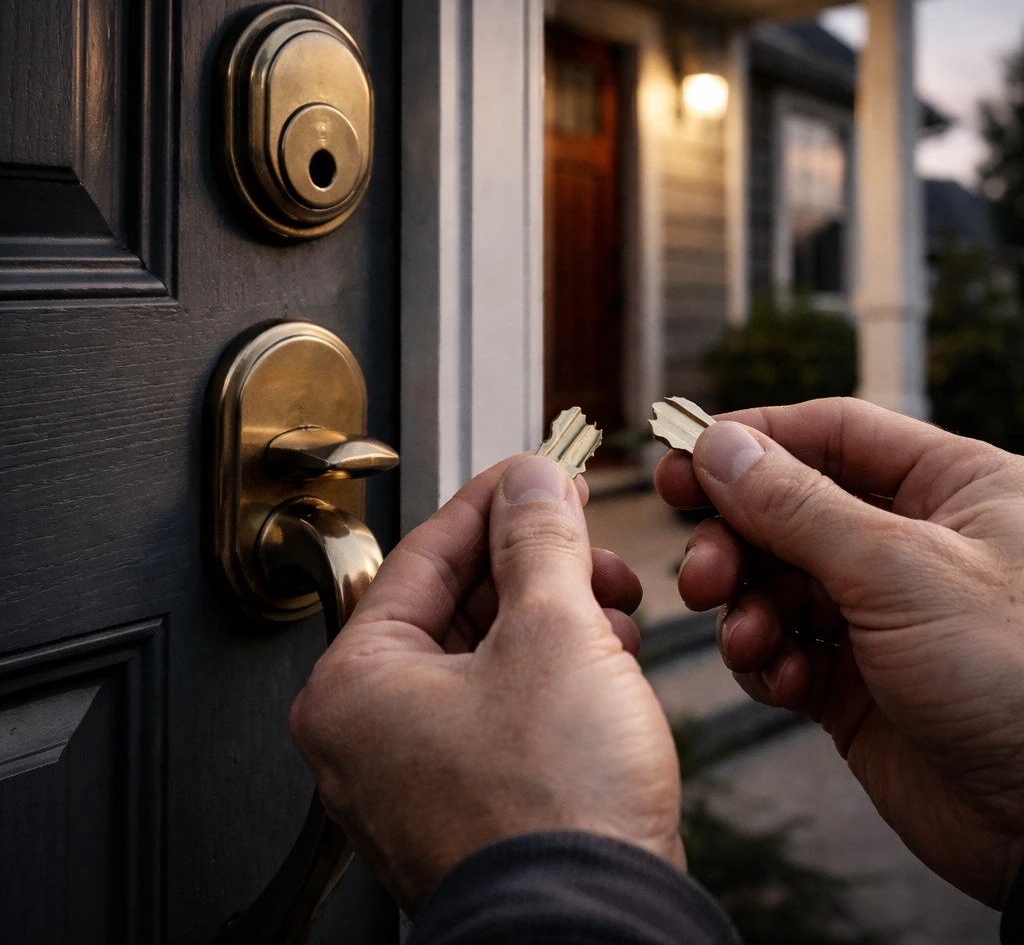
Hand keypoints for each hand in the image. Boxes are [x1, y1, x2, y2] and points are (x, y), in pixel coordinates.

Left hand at [290, 454, 684, 910]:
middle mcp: (371, 731)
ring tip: (614, 605)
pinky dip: (556, 671)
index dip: (495, 499)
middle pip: (458, 601)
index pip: (425, 552)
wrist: (599, 935)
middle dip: (538, 563)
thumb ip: (539, 540)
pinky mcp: (468, 797)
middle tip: (584, 532)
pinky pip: (504, 703)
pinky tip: (609, 659)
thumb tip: (535, 482)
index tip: (539, 471)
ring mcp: (417, 770)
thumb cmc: (557, 811)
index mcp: (357, 684)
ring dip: (557, 615)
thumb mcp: (554, 633)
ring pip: (488, 651)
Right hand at [654, 397, 1023, 906]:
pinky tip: (778, 679)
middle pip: (788, 510)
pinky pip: (784, 648)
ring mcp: (882, 614)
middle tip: (701, 571)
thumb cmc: (1019, 681)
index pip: (830, 434)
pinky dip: (766, 660)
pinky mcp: (857, 680)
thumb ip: (796, 505)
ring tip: (746, 638)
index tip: (682, 459)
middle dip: (735, 539)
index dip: (751, 442)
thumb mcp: (898, 571)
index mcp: (951, 488)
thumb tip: (718, 446)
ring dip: (745, 608)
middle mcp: (913, 544)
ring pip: (776, 582)